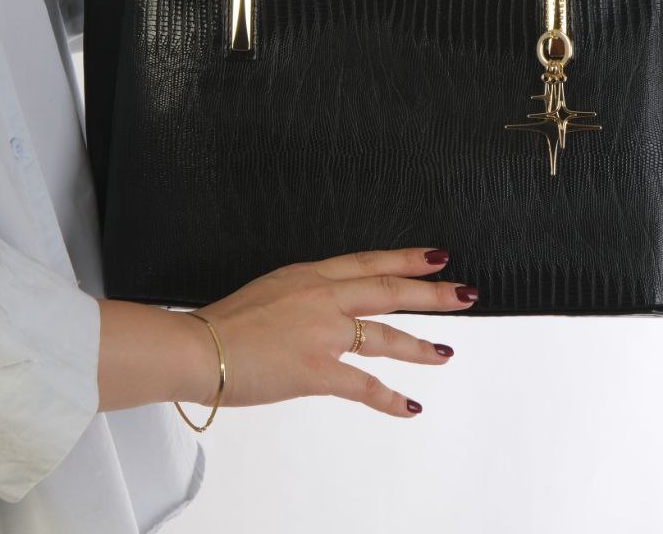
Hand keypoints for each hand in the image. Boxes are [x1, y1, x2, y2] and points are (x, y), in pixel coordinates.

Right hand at [181, 246, 475, 417]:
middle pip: (390, 291)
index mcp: (309, 274)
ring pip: (386, 335)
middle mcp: (323, 297)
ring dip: (420, 345)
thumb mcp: (270, 288)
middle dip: (431, 293)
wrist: (197, 346)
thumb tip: (321, 305)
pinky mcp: (316, 371)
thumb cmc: (224, 322)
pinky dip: (390, 398)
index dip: (406, 259)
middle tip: (464, 293)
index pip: (369, 262)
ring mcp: (323, 333)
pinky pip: (364, 385)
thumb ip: (301, 294)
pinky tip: (410, 406)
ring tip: (446, 352)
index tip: (436, 256)